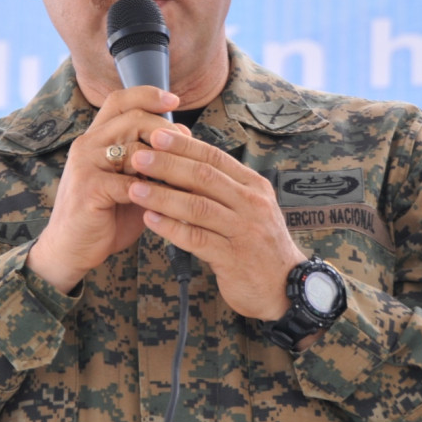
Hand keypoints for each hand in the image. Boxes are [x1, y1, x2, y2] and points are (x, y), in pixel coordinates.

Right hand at [27, 87, 183, 292]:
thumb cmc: (104, 216)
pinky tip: (167, 201)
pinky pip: (130, 183)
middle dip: (166, 130)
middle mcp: (87, 145)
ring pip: (134, 147)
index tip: (174, 100)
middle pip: (132, 118)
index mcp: (95, 139)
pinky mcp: (89, 189)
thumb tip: (186, 146)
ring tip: (182, 176)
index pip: (119, 100)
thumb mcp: (129, 182)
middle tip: (186, 145)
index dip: (147, 95)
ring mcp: (85, 165)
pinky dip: (154, 191)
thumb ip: (148, 162)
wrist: (71, 249)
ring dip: (164, 162)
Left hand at [125, 128, 299, 319]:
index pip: (215, 158)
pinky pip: (197, 239)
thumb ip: (221, 186)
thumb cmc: (257, 242)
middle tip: (138, 156)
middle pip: (204, 177)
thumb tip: (183, 158)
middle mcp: (252, 204)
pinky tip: (150, 220)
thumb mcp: (248, 207)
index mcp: (253, 186)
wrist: (286, 286)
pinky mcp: (234, 258)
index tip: (156, 135)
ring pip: (198, 207)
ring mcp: (245, 231)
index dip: (184, 145)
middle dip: (167, 165)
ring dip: (163, 196)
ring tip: (135, 188)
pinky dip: (171, 228)